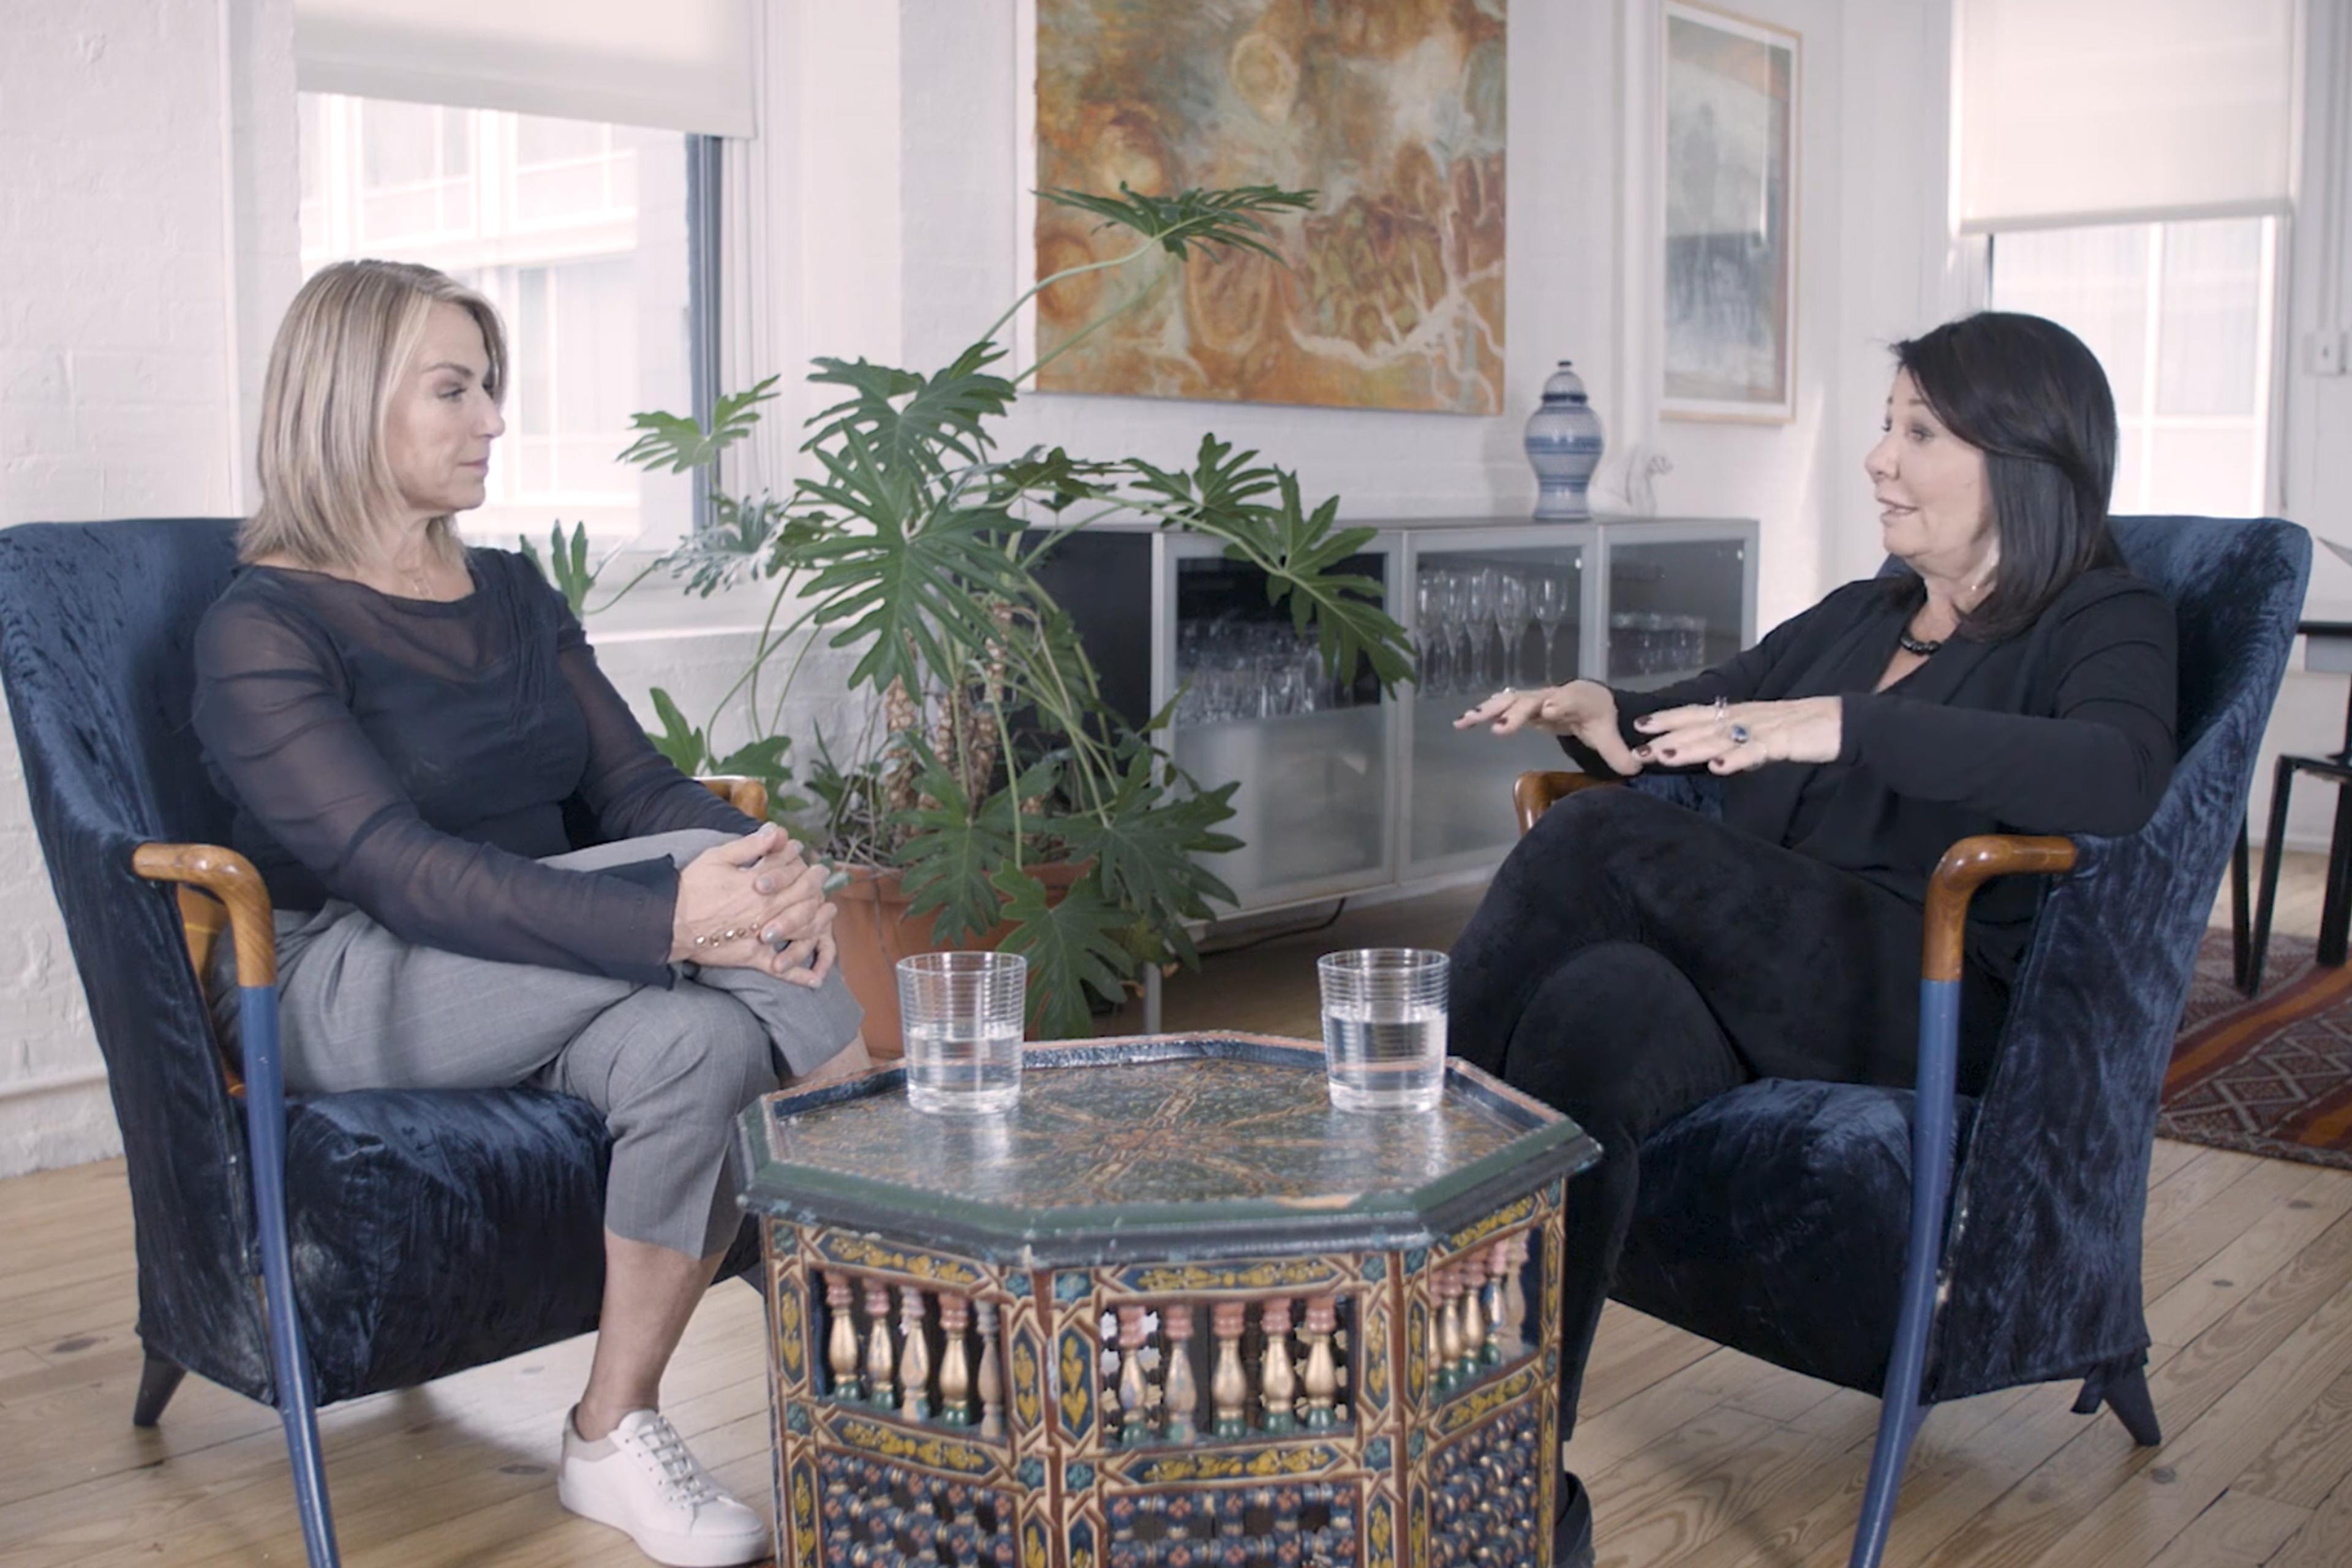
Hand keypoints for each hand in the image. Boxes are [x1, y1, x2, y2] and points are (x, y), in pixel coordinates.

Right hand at [672, 824, 840, 983]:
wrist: (668, 922)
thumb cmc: (691, 887)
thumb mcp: (718, 857)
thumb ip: (751, 845)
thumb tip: (777, 831)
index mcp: (758, 884)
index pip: (789, 869)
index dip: (798, 857)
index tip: (803, 852)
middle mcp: (766, 910)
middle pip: (802, 895)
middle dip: (816, 883)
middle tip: (824, 876)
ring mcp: (762, 935)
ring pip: (802, 929)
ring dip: (820, 921)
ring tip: (830, 912)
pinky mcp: (752, 957)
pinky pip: (780, 970)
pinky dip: (798, 976)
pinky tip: (816, 980)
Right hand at [1453, 681, 1642, 775]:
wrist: (1590, 699)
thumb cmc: (1600, 717)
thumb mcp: (1611, 735)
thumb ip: (1620, 753)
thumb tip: (1635, 769)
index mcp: (1576, 701)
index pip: (1567, 701)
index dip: (1558, 704)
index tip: (1548, 709)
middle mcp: (1551, 696)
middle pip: (1531, 701)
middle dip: (1516, 713)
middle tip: (1499, 729)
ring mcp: (1533, 700)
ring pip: (1508, 702)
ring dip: (1487, 711)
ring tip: (1464, 722)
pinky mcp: (1521, 707)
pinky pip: (1499, 708)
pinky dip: (1481, 713)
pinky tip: (1461, 722)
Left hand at [1632, 696, 1842, 774]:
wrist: (1843, 722)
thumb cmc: (1803, 730)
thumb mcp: (1763, 737)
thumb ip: (1738, 746)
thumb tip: (1717, 760)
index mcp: (1740, 714)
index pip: (1697, 714)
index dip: (1669, 718)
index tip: (1640, 725)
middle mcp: (1746, 718)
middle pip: (1700, 726)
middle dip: (1667, 737)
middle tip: (1637, 748)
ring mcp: (1762, 728)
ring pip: (1720, 738)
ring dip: (1690, 747)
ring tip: (1664, 755)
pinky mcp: (1783, 741)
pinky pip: (1756, 751)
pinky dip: (1736, 759)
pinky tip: (1718, 768)